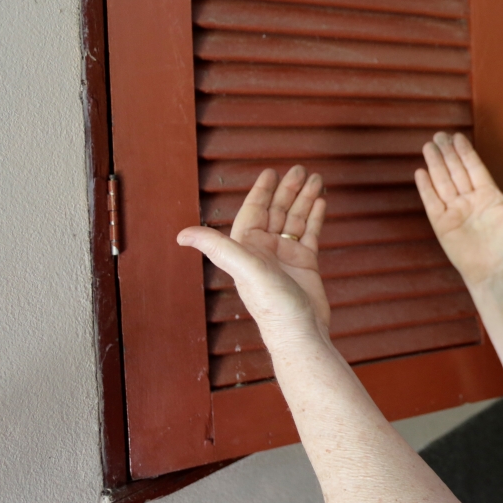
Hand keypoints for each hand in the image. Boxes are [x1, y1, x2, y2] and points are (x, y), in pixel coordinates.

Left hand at [177, 166, 330, 348]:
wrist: (301, 332)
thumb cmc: (272, 307)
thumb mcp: (245, 271)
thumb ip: (218, 248)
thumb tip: (181, 235)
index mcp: (248, 247)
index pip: (254, 210)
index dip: (262, 190)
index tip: (271, 172)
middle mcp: (265, 249)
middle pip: (277, 210)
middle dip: (288, 189)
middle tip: (300, 170)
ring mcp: (286, 256)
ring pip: (295, 219)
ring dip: (305, 199)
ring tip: (316, 179)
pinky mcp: (305, 264)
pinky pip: (310, 233)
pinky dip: (315, 217)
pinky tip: (321, 202)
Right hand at [415, 132, 502, 286]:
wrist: (496, 270)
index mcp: (488, 194)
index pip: (474, 167)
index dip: (465, 152)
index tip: (457, 136)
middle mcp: (469, 200)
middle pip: (455, 171)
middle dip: (447, 153)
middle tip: (439, 135)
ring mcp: (454, 211)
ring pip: (442, 182)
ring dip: (435, 164)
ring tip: (428, 146)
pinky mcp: (442, 224)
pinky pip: (432, 202)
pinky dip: (426, 187)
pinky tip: (421, 172)